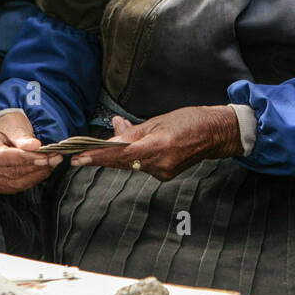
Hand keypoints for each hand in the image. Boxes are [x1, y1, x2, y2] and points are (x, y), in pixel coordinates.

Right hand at [0, 110, 60, 194]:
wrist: (3, 133)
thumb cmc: (7, 126)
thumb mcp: (14, 123)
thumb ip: (22, 136)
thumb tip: (34, 146)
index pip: (2, 156)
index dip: (24, 158)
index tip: (44, 156)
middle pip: (9, 170)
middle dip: (35, 165)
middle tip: (55, 157)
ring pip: (14, 181)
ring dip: (36, 174)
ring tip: (52, 163)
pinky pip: (15, 187)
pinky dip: (32, 180)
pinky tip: (43, 171)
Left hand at [71, 106, 240, 181]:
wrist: (216, 134)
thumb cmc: (191, 121)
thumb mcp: (160, 120)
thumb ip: (135, 130)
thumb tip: (114, 132)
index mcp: (158, 146)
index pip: (120, 154)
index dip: (97, 155)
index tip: (79, 157)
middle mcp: (159, 164)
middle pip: (121, 162)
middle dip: (100, 158)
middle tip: (78, 155)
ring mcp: (163, 172)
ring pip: (130, 164)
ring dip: (116, 155)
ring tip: (104, 145)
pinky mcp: (165, 175)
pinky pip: (141, 166)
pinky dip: (132, 157)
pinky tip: (129, 147)